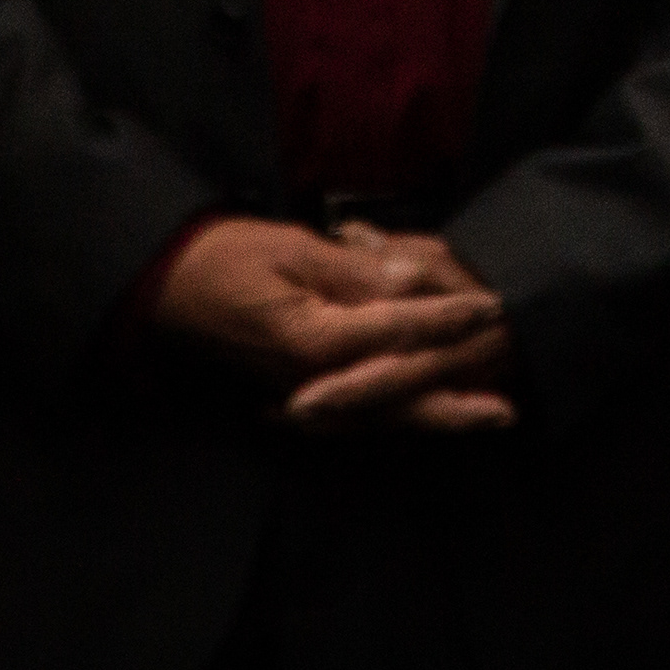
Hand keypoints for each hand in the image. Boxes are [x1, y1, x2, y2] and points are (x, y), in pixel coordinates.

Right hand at [146, 219, 511, 432]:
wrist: (162, 290)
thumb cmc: (224, 258)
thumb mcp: (290, 248)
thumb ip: (353, 271)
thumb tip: (412, 281)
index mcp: (313, 341)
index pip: (397, 332)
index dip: (447, 318)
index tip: (493, 306)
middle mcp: (313, 383)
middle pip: (398, 401)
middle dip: (455, 401)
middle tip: (508, 408)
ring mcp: (302, 397)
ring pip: (380, 419)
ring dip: (435, 421)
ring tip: (487, 419)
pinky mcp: (296, 398)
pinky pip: (355, 419)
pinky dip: (395, 420)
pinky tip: (424, 416)